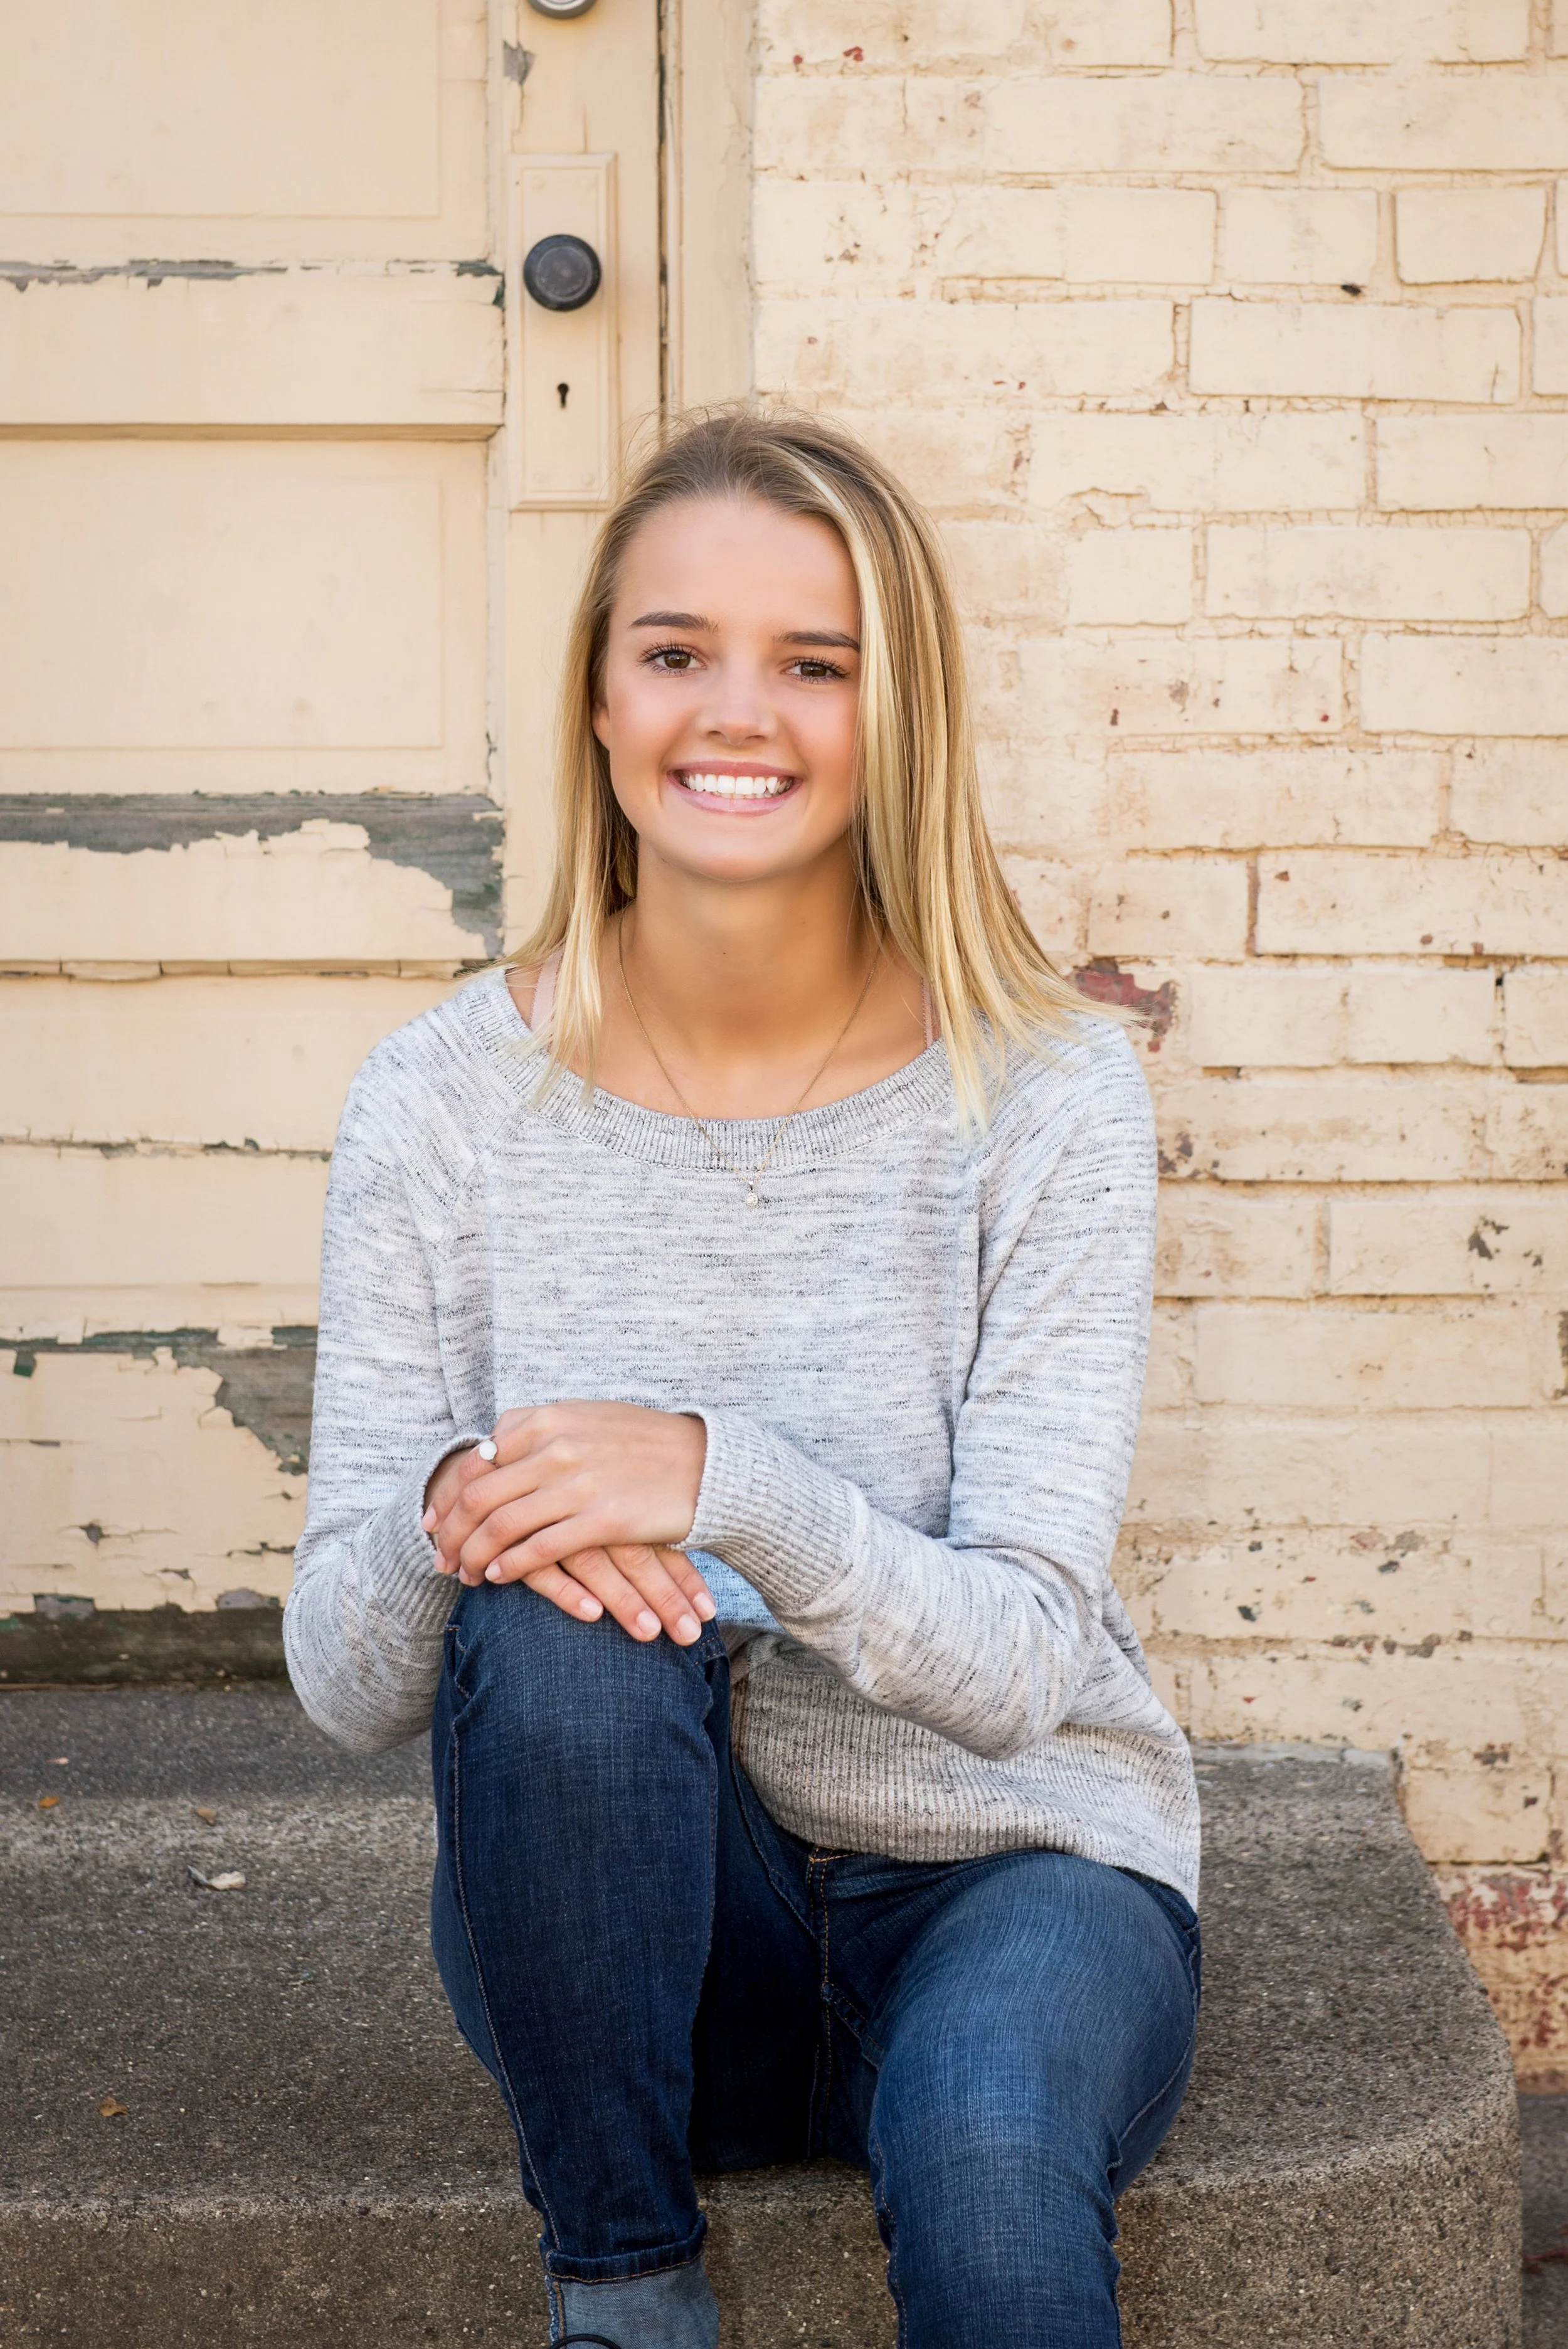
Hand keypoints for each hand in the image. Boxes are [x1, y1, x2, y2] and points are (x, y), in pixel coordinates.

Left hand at [422, 1403, 713, 1645]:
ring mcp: (578, 1482)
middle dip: (450, 1533)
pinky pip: (540, 1548)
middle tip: (439, 1558)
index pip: (476, 1462)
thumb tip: (493, 1446)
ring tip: (466, 1574)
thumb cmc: (643, 1442)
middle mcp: (556, 1446)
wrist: (705, 1461)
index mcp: (547, 1419)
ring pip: (502, 1525)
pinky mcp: (602, 1518)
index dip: (447, 1497)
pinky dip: (511, 1566)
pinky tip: (499, 1577)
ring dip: (475, 1555)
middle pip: (479, 1496)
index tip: (431, 1521)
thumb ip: (539, 1429)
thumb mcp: (585, 1419)